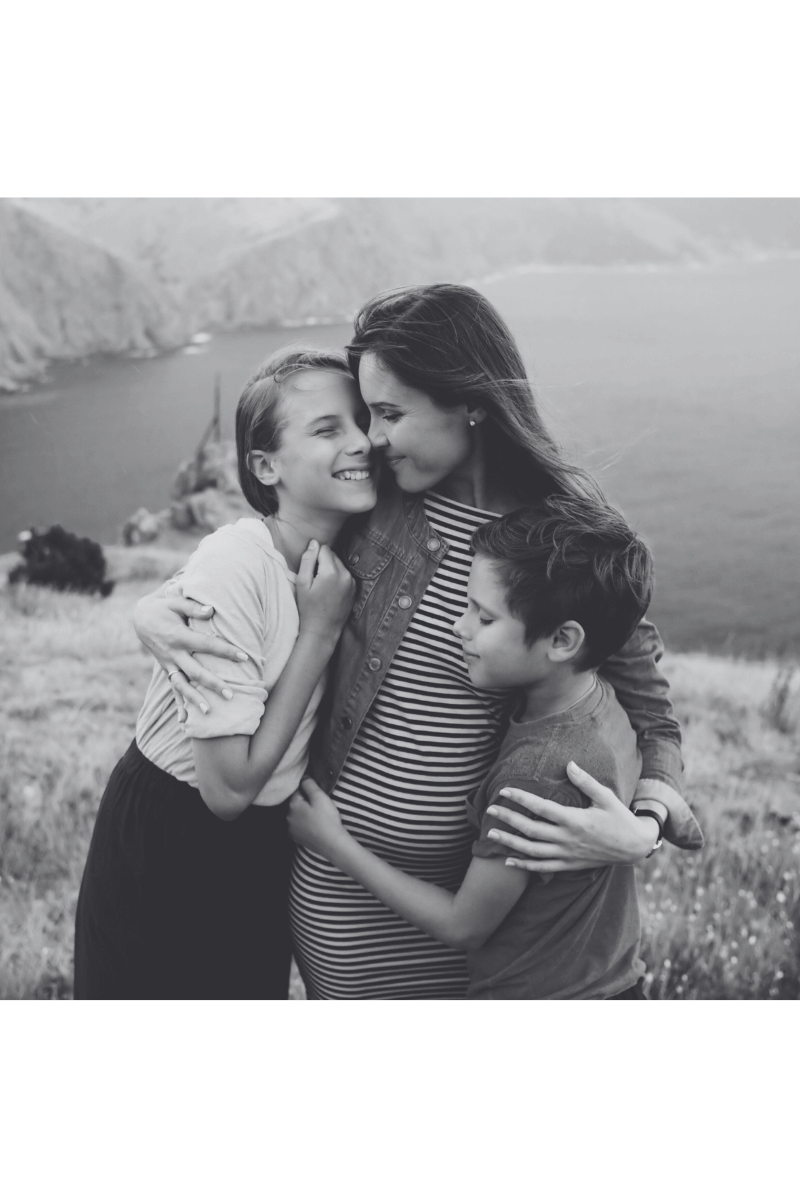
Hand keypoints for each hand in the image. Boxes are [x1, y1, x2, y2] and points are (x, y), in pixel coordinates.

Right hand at [134, 585, 250, 720]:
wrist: (140, 618)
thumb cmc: (163, 607)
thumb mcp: (175, 601)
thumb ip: (193, 607)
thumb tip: (211, 610)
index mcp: (179, 636)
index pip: (207, 645)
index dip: (225, 651)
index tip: (244, 657)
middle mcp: (173, 653)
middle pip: (195, 671)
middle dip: (213, 684)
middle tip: (231, 695)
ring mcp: (169, 664)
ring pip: (182, 685)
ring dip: (194, 699)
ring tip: (209, 712)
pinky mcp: (167, 669)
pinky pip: (173, 689)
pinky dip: (179, 705)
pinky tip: (184, 721)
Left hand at [288, 778, 346, 857]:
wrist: (332, 843)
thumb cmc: (327, 819)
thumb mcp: (320, 797)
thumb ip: (309, 784)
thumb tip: (303, 777)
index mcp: (293, 805)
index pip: (297, 791)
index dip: (308, 791)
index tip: (318, 795)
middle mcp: (288, 817)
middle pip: (296, 804)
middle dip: (305, 803)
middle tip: (320, 806)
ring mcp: (291, 830)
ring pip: (297, 816)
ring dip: (304, 814)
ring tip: (318, 817)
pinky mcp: (297, 839)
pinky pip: (299, 827)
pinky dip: (305, 825)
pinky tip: (314, 826)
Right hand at [295, 541, 355, 642]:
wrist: (322, 630)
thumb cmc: (308, 608)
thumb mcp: (302, 583)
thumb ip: (307, 560)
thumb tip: (314, 543)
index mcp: (331, 572)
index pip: (324, 549)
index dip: (314, 557)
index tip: (310, 570)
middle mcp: (345, 575)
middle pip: (333, 555)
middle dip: (323, 562)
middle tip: (314, 579)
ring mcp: (351, 582)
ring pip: (339, 564)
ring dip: (330, 569)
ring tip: (321, 586)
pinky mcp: (354, 589)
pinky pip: (344, 574)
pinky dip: (337, 577)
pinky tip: (329, 591)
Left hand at [486, 761, 653, 872]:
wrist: (634, 847)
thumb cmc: (619, 818)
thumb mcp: (606, 796)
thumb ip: (586, 782)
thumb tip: (569, 764)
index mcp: (575, 820)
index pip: (541, 808)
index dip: (521, 798)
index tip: (505, 790)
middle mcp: (567, 839)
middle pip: (531, 829)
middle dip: (508, 819)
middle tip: (490, 810)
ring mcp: (567, 854)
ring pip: (532, 850)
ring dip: (510, 842)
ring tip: (491, 834)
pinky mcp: (569, 865)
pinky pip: (542, 867)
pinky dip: (524, 865)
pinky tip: (507, 861)